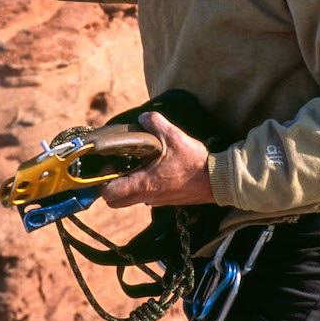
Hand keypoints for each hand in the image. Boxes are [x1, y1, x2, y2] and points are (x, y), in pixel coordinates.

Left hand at [97, 112, 214, 209]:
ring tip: (135, 165)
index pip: (109, 193)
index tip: (110, 163)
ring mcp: (156, 201)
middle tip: (117, 167)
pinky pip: (145, 197)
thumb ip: (155, 123)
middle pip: (115, 202)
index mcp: (144, 184)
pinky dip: (142, 186)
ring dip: (126, 186)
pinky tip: (153, 169)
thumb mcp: (174, 136)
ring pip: (130, 200)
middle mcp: (146, 197)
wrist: (217, 180)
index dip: (103, 179)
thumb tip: (143, 118)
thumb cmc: (194, 162)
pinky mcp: (166, 200)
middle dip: (110, 187)